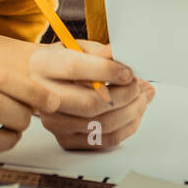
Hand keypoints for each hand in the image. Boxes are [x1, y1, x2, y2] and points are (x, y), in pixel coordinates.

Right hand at [29, 40, 154, 150]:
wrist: (43, 82)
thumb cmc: (65, 62)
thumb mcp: (80, 47)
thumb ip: (102, 53)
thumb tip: (127, 60)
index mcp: (45, 65)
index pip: (75, 69)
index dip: (107, 71)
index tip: (129, 72)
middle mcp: (44, 96)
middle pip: (89, 104)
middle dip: (125, 95)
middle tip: (140, 85)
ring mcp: (54, 122)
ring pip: (101, 124)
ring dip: (132, 111)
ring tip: (143, 97)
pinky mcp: (66, 139)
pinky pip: (105, 140)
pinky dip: (127, 127)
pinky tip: (134, 113)